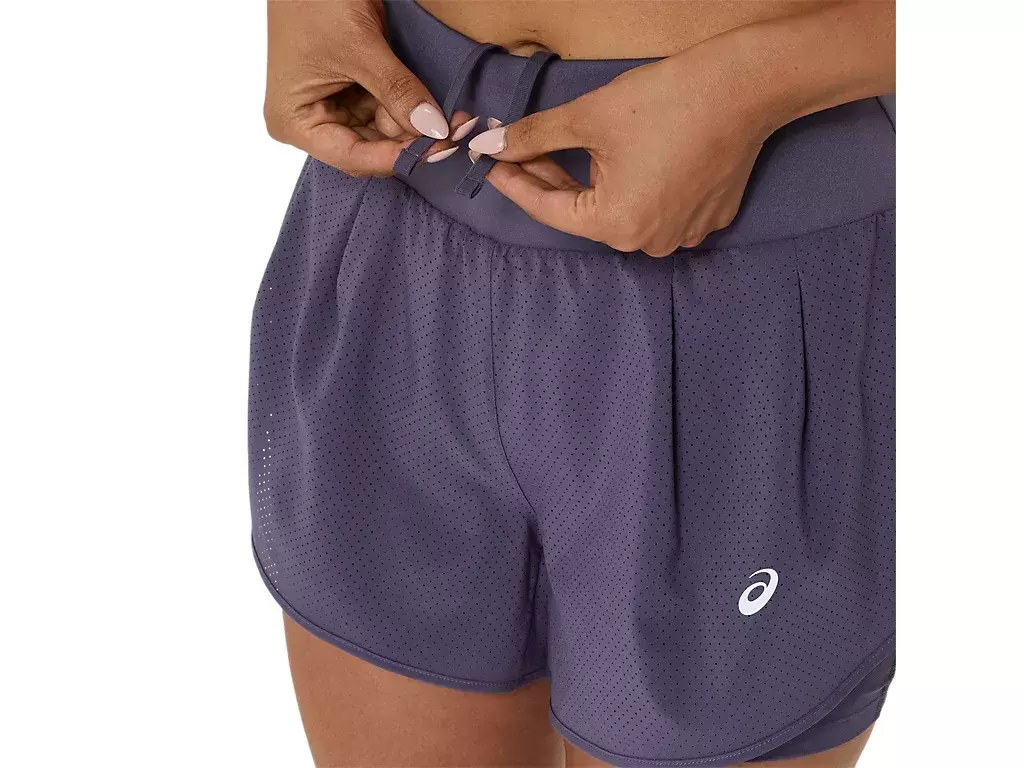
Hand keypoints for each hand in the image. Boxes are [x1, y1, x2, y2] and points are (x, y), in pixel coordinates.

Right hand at [264, 0, 472, 175]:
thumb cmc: (315, 1)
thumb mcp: (359, 48)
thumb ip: (397, 90)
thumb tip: (434, 129)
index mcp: (295, 122)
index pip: (352, 157)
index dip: (395, 157)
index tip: (435, 150)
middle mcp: (312, 123)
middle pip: (370, 148)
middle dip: (409, 140)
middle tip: (453, 133)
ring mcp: (333, 108)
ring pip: (383, 131)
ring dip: (415, 124)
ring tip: (452, 117)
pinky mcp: (352, 92)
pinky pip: (386, 110)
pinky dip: (410, 106)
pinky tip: (435, 105)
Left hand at [469, 33, 783, 255]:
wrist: (746, 87)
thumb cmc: (666, 101)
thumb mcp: (587, 118)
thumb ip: (533, 137)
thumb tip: (490, 145)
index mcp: (615, 225)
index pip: (547, 208)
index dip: (513, 181)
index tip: (489, 162)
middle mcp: (648, 242)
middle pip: (583, 210)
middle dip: (550, 177)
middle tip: (521, 149)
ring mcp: (682, 234)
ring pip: (619, 209)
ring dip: (592, 181)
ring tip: (570, 148)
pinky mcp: (706, 218)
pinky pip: (656, 206)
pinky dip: (635, 185)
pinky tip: (624, 156)